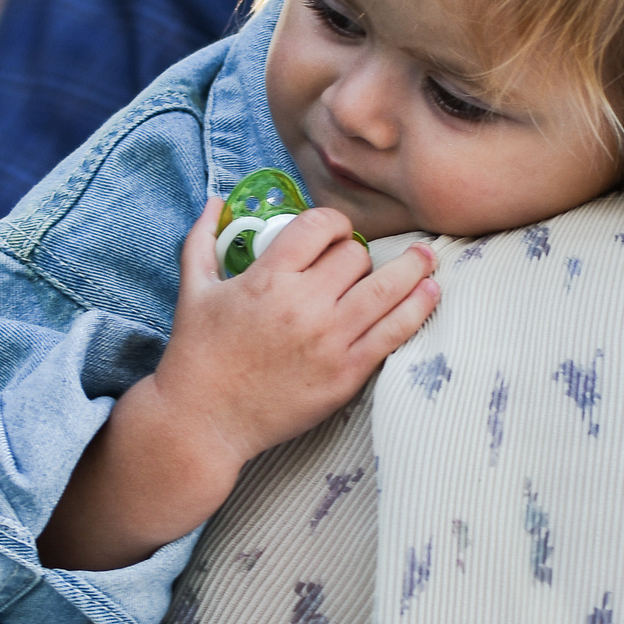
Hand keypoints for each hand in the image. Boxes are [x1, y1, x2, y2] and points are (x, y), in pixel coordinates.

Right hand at [156, 199, 438, 468]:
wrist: (203, 421)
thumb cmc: (196, 354)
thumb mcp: (194, 290)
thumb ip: (203, 240)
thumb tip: (216, 202)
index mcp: (268, 278)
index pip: (319, 226)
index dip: (333, 223)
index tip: (335, 232)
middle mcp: (303, 305)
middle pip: (355, 256)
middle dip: (358, 253)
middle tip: (358, 262)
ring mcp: (329, 340)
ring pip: (387, 288)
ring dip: (412, 268)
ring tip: (427, 258)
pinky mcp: (346, 374)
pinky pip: (393, 332)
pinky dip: (417, 309)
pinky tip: (429, 293)